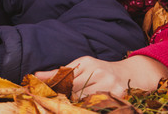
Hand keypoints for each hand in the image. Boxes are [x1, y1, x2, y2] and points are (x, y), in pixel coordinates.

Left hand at [35, 55, 167, 97]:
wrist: (132, 74)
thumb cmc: (101, 71)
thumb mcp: (82, 66)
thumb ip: (60, 73)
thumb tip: (35, 76)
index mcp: (88, 63)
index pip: (65, 77)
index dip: (53, 87)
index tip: (39, 93)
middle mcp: (100, 72)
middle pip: (74, 91)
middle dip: (65, 98)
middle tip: (54, 102)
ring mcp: (110, 85)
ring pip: (85, 100)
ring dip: (77, 103)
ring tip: (74, 102)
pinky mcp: (120, 97)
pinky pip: (98, 105)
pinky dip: (90, 105)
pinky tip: (85, 104)